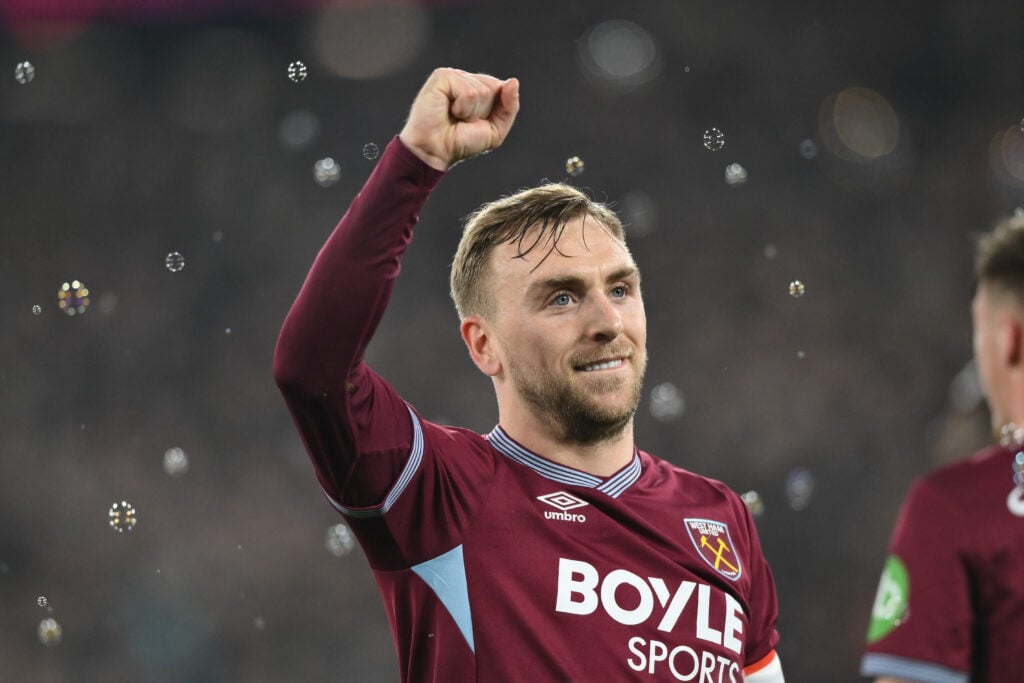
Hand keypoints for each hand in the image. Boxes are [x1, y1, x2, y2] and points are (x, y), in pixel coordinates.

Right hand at [399, 67, 519, 170]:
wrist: (435, 151)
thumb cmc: (460, 142)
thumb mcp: (495, 130)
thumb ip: (510, 107)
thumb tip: (513, 81)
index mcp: (477, 87)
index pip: (501, 89)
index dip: (494, 111)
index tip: (475, 123)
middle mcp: (465, 79)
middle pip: (493, 89)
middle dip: (482, 112)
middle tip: (462, 121)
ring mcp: (454, 75)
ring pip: (482, 91)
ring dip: (471, 112)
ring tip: (454, 117)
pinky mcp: (442, 76)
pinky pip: (468, 91)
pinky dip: (462, 108)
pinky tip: (448, 110)